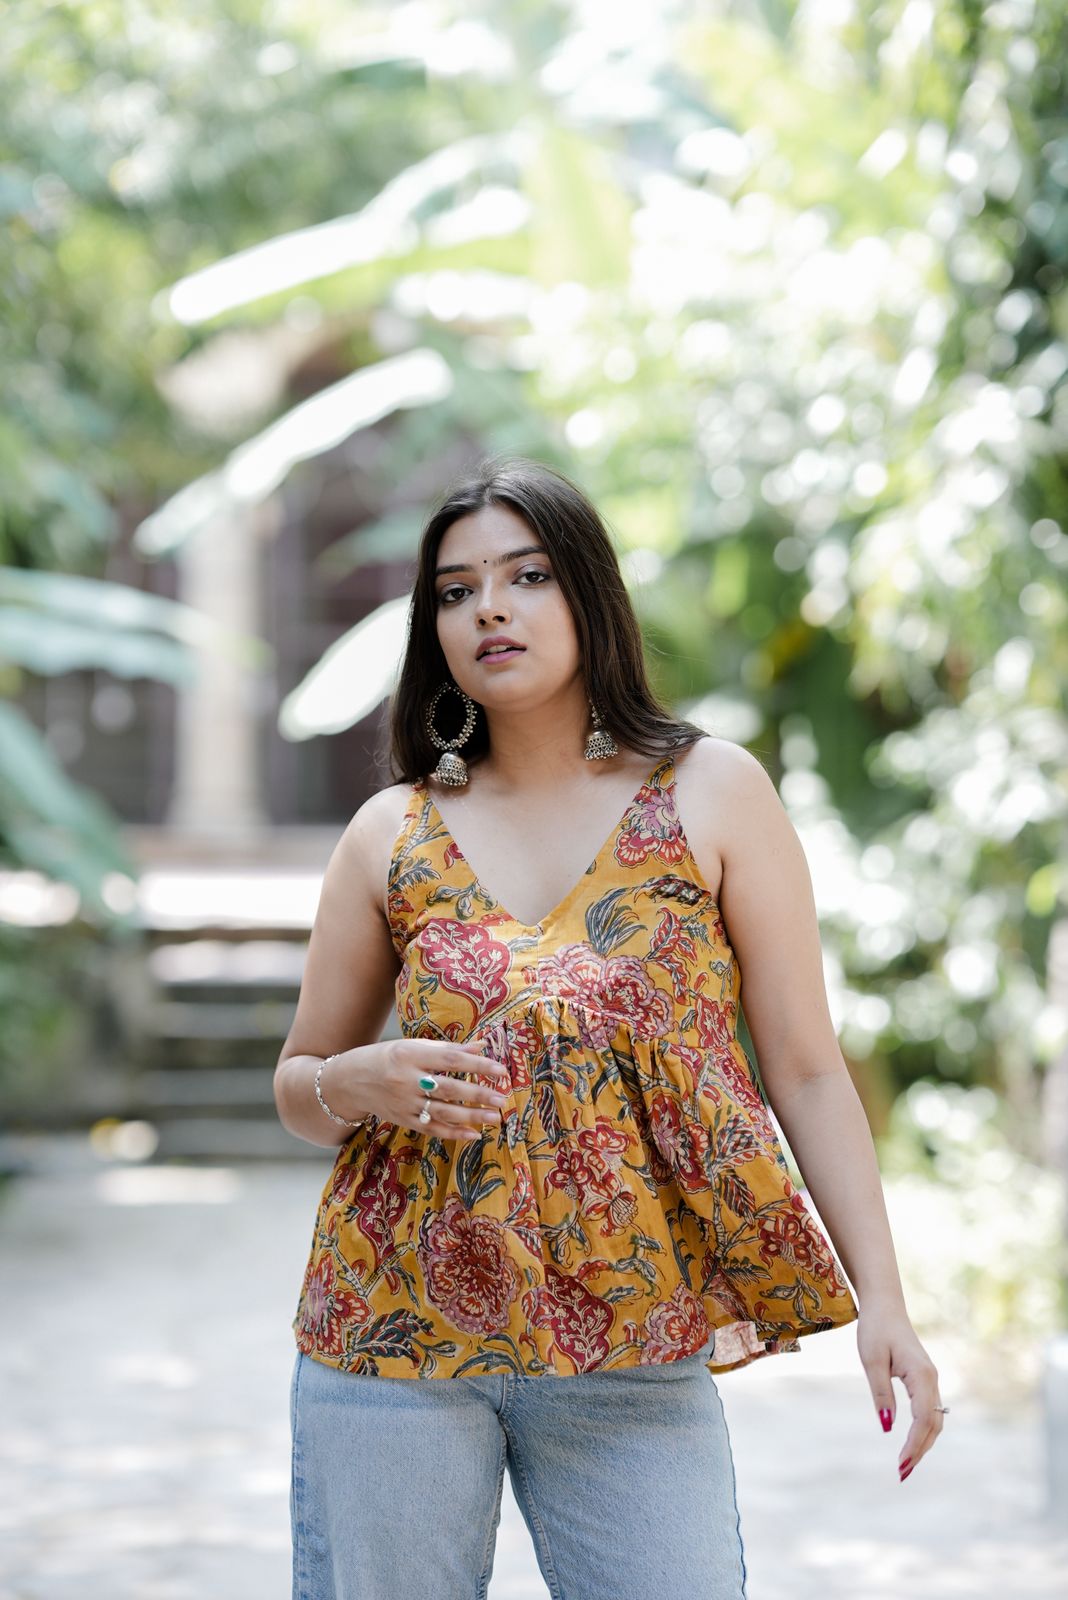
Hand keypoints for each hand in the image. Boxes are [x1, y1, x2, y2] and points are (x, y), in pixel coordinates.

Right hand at [335, 1038, 510, 1141]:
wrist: (350, 1081)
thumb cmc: (387, 1057)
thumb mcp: (413, 1046)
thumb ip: (447, 1049)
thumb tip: (482, 1046)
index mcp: (410, 1054)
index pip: (451, 1060)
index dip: (478, 1066)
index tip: (501, 1071)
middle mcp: (406, 1080)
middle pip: (448, 1089)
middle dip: (478, 1095)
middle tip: (502, 1099)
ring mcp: (404, 1103)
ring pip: (442, 1112)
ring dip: (471, 1117)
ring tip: (495, 1118)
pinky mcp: (403, 1120)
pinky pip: (431, 1129)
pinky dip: (453, 1133)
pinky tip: (473, 1134)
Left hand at [856, 1302, 945, 1480]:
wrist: (884, 1306)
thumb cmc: (875, 1329)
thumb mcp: (872, 1360)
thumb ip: (881, 1393)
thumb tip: (887, 1428)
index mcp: (921, 1375)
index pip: (924, 1419)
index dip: (914, 1444)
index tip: (901, 1464)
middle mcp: (932, 1379)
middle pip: (933, 1424)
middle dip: (920, 1450)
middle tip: (902, 1473)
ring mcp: (931, 1380)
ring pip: (934, 1420)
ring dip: (922, 1443)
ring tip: (905, 1464)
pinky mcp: (924, 1380)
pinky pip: (929, 1411)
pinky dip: (922, 1431)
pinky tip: (911, 1443)